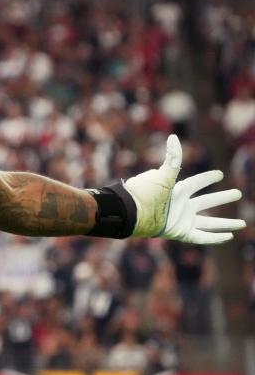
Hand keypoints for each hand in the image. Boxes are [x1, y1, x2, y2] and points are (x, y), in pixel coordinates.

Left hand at [123, 135, 245, 243]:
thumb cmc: (145, 193)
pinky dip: (215, 238)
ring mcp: (182, 219)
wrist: (131, 213)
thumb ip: (172, 158)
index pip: (196, 183)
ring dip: (226, 223)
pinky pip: (202, 237)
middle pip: (207, 201)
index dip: (208, 178)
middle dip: (222, 198)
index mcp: (177, 191)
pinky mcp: (181, 233)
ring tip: (243, 224)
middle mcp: (181, 205)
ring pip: (209, 222)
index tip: (220, 174)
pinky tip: (229, 236)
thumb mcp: (162, 175)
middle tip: (238, 193)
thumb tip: (173, 136)